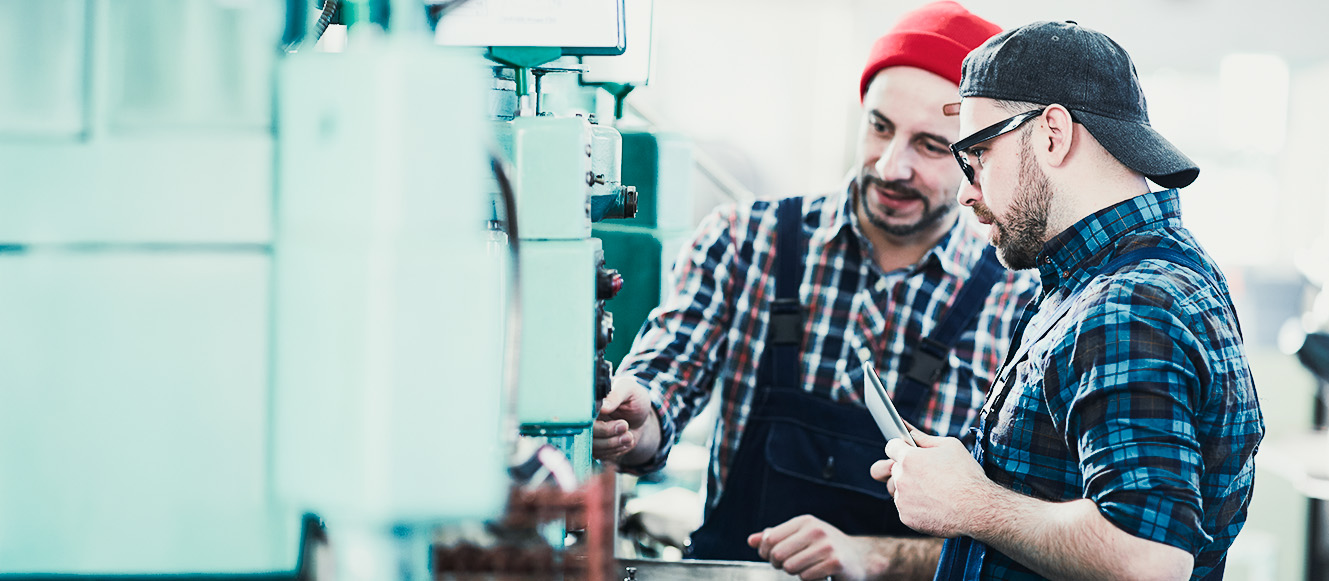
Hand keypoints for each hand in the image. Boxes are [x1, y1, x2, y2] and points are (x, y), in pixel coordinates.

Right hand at [591, 377, 659, 465]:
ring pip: (594, 447)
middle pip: (587, 433)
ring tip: (629, 436)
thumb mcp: (629, 389)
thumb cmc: (634, 398)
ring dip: (614, 444)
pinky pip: (601, 455)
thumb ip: (616, 395)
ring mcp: (591, 434)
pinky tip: (627, 440)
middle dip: (608, 433)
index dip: (599, 423)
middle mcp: (586, 419)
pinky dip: (616, 450)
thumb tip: (603, 407)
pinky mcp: (597, 447)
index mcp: (589, 402)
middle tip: (625, 426)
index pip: (583, 415)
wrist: (641, 416)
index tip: (620, 423)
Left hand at [746, 515, 877, 580]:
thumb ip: (776, 537)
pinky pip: (806, 577)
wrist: (861, 558)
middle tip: (790, 565)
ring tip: (806, 568)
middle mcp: (815, 530)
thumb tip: (752, 540)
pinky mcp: (834, 563)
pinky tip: (818, 573)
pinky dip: (808, 578)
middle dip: (779, 565)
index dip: (765, 552)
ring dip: (795, 573)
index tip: (772, 557)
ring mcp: (826, 546)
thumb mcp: (802, 536)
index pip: (770, 538)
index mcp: (805, 521)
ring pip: (791, 568)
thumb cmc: (827, 547)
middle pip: (778, 555)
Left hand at [870, 431, 988, 537]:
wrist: (977, 509)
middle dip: (898, 467)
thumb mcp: (950, 446)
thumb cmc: (967, 475)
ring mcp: (902, 499)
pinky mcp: (906, 517)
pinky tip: (934, 504)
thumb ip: (923, 437)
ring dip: (908, 488)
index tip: (907, 451)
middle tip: (916, 472)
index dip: (900, 448)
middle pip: (888, 469)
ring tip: (931, 490)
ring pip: (897, 490)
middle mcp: (901, 478)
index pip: (890, 446)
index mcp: (908, 458)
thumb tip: (907, 428)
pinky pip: (904, 508)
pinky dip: (916, 507)